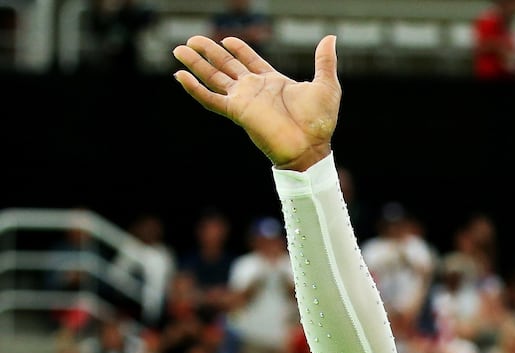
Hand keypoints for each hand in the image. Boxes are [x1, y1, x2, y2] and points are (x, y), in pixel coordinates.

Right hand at [173, 35, 340, 170]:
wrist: (311, 147)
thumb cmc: (320, 122)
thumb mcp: (326, 85)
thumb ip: (324, 61)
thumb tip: (330, 37)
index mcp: (273, 82)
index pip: (250, 60)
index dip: (238, 49)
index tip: (227, 38)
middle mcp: (255, 89)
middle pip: (226, 65)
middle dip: (209, 52)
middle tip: (192, 40)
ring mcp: (244, 100)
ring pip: (214, 77)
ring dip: (197, 64)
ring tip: (179, 50)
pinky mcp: (237, 111)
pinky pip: (211, 99)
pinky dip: (195, 89)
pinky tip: (181, 76)